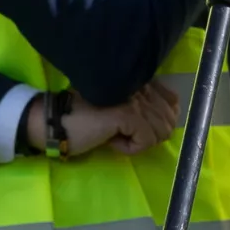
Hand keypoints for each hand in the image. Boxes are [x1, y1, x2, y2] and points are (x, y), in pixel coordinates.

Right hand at [24, 83, 182, 157]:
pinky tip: (113, 143)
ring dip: (141, 142)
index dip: (163, 121)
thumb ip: (140, 107)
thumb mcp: (117, 108)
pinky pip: (146, 140)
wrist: (57, 121)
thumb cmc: (84, 118)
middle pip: (169, 119)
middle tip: (129, 138)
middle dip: (153, 136)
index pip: (172, 100)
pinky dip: (132, 148)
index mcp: (138, 81)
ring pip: (160, 131)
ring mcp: (133, 99)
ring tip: (120, 139)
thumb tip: (165, 122)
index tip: (141, 129)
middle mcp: (139, 85)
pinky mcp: (126, 114)